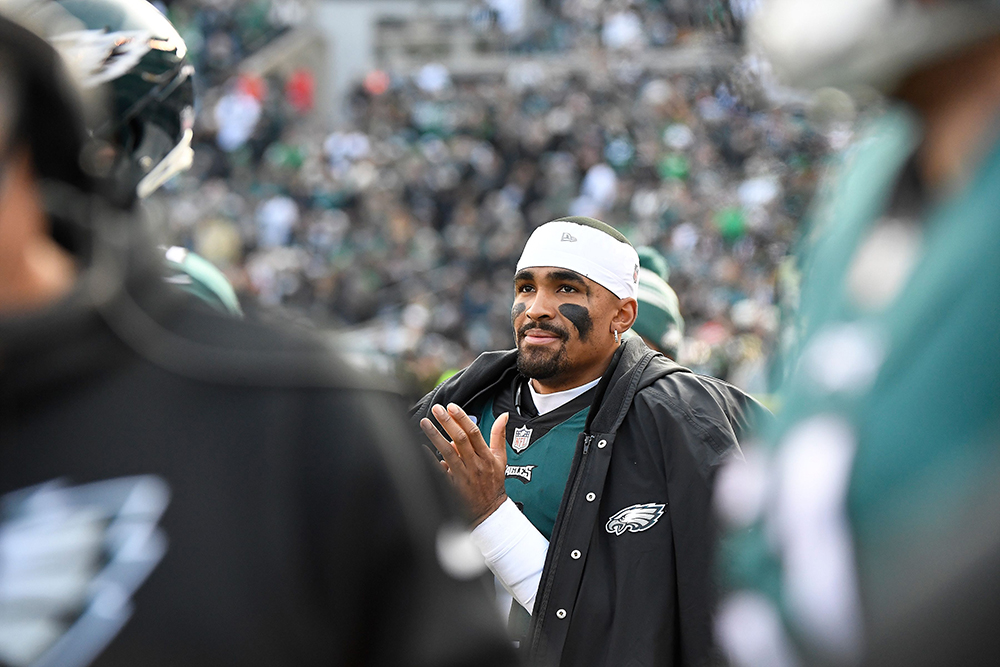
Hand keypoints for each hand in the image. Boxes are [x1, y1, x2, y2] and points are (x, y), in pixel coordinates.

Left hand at [420, 403, 508, 525]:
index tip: (452, 407)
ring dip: (435, 436)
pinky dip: (430, 460)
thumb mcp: (501, 458)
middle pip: (460, 439)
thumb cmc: (494, 483)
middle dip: (447, 422)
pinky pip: (440, 472)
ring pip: (448, 453)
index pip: (474, 433)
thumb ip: (499, 435)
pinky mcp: (453, 486)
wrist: (489, 511)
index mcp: (486, 456)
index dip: (462, 418)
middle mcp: (475, 465)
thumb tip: (504, 416)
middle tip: (437, 409)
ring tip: (425, 423)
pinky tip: (421, 448)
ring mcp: (463, 476)